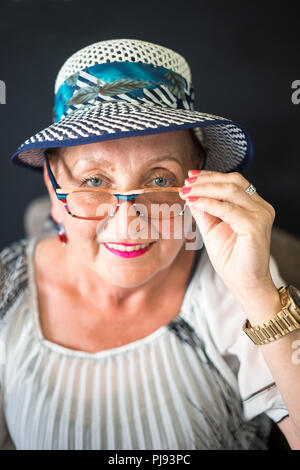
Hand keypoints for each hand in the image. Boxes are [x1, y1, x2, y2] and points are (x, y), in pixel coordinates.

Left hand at [179, 170, 276, 301]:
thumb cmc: (231, 258)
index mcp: (253, 206)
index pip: (233, 181)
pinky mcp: (255, 226)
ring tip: (188, 192)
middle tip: (186, 184)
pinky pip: (228, 209)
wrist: (243, 283)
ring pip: (231, 191)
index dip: (211, 176)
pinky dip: (209, 204)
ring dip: (205, 189)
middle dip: (206, 180)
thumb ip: (204, 210)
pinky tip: (195, 203)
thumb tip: (190, 194)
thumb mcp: (212, 228)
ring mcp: (261, 215)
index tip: (190, 177)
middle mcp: (260, 207)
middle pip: (233, 182)